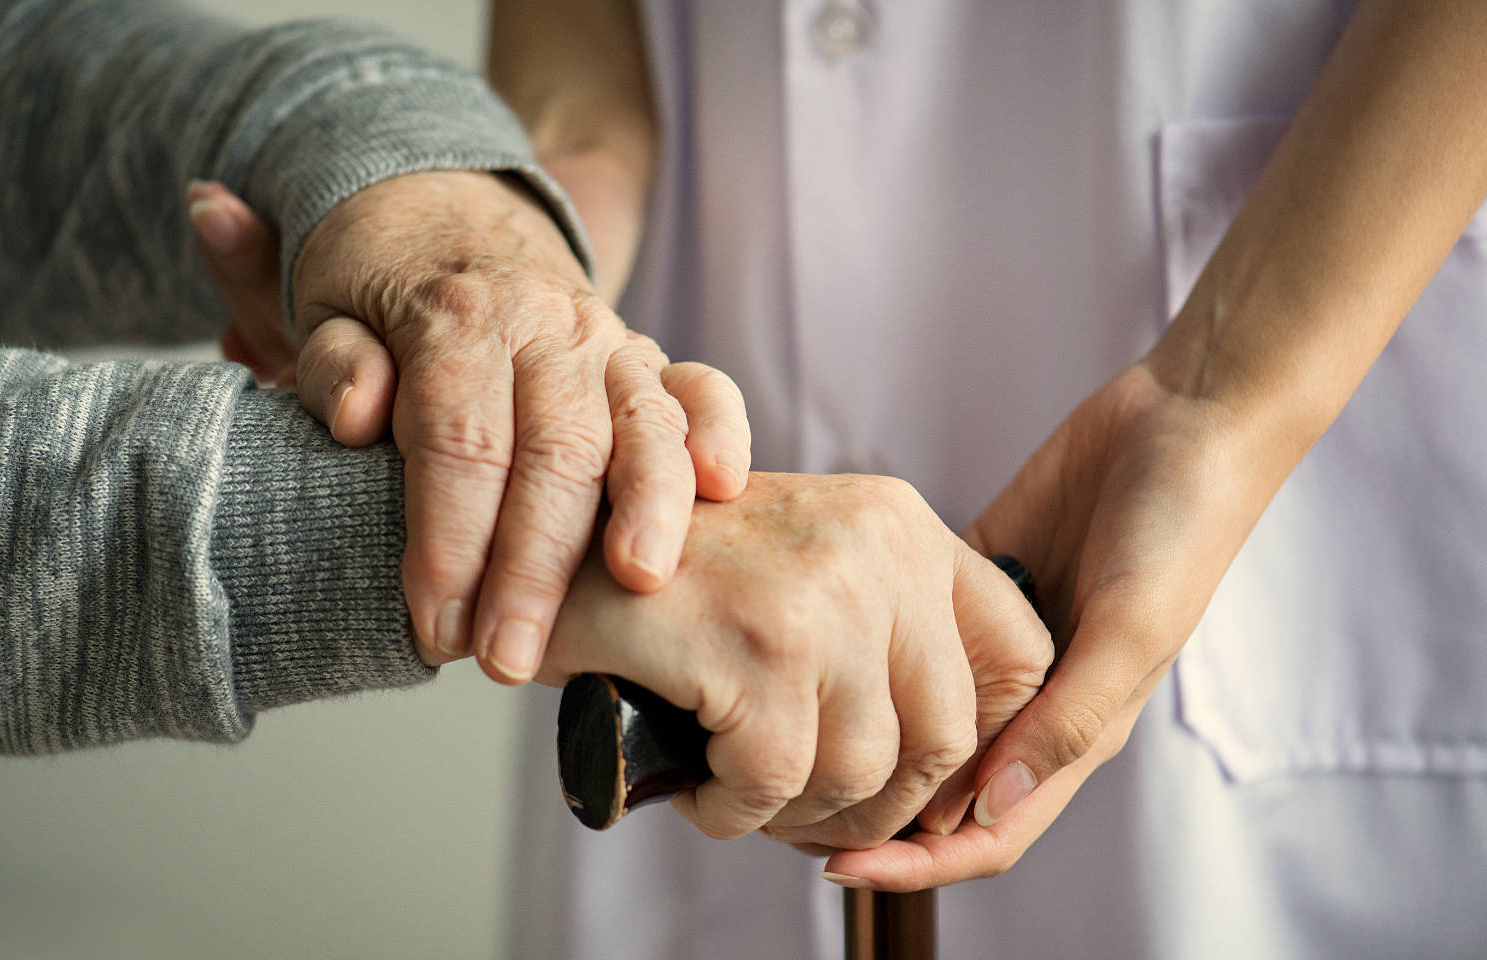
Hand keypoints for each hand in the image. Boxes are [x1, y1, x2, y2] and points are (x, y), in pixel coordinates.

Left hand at [185, 176, 751, 683]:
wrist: (446, 214)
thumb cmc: (381, 286)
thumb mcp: (326, 309)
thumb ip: (335, 364)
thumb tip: (360, 416)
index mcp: (458, 318)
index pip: (460, 441)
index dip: (449, 540)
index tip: (436, 626)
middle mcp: (546, 326)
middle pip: (555, 450)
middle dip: (536, 564)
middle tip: (509, 658)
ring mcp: (609, 342)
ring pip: (641, 423)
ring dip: (646, 508)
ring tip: (638, 583)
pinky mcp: (650, 359)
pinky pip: (702, 388)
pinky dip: (720, 432)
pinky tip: (723, 487)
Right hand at [537, 472, 1052, 849]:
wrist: (548, 542)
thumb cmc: (676, 576)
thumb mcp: (807, 568)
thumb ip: (889, 630)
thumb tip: (962, 768)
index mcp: (902, 524)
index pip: (1019, 654)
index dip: (984, 743)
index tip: (920, 782)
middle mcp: (877, 547)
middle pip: (944, 737)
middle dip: (879, 805)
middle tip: (809, 813)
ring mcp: (820, 595)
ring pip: (860, 772)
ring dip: (796, 812)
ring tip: (741, 792)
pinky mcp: (755, 647)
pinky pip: (773, 785)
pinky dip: (733, 813)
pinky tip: (700, 789)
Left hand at [823, 362, 1274, 889]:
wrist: (1185, 419)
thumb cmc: (1179, 528)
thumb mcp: (1132, 628)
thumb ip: (1069, 719)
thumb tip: (990, 806)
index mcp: (1076, 728)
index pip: (989, 829)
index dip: (918, 862)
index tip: (836, 868)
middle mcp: (1031, 698)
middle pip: (940, 787)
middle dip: (871, 813)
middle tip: (784, 810)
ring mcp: (997, 642)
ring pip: (918, 716)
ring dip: (864, 736)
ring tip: (787, 737)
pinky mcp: (973, 581)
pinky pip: (911, 631)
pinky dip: (869, 650)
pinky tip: (817, 649)